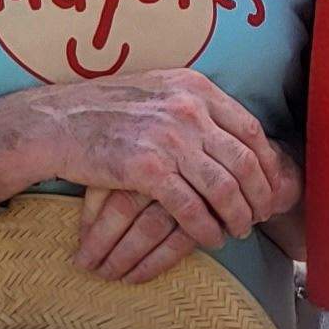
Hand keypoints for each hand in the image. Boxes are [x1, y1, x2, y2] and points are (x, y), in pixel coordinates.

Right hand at [0, 70, 299, 274]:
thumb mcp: (158, 90)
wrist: (56, 122)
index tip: (273, 184)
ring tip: (238, 231)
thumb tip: (235, 132)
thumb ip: (196, 105)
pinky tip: (210, 239)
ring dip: (236, 216)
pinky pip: (191, 207)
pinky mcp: (147, 169)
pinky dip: (206, 228)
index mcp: (195, 88)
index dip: (267, 163)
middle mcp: (188, 110)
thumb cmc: (106, 109)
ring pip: (223, 188)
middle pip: (244, 161)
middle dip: (259, 195)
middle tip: (262, 216)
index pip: (250, 130)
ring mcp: (169, 139)